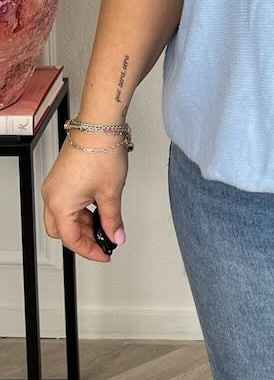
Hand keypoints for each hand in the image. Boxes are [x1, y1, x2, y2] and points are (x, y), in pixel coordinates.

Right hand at [41, 134, 128, 262]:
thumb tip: (116, 236)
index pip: (72, 239)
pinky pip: (65, 201)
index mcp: (60, 204)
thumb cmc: (101, 151)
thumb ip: (113, 219)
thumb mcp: (111, 192)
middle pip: (62, 230)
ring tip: (105, 222)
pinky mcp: (60, 176)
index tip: (105, 254)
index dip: (91, 250)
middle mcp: (52, 195)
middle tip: (102, 241)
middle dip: (82, 238)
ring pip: (63, 216)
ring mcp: (54, 185)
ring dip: (82, 223)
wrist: (99, 125)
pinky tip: (97, 207)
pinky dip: (80, 209)